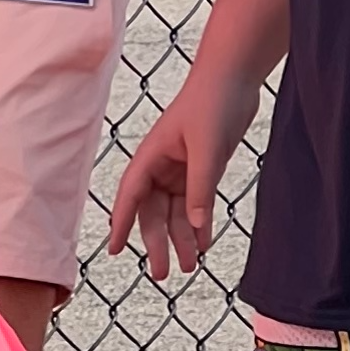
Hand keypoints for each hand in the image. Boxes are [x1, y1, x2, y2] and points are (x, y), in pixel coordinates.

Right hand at [108, 64, 265, 279]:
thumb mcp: (207, 149)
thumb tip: (196, 227)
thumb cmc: (213, 103)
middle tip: (163, 274)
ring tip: (189, 266)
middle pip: (154, 211)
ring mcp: (181, 168)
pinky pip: (196, 203)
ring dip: (181, 237)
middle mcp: (162, 165)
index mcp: (152, 156)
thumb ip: (200, 188)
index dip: (121, 223)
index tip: (115, 249)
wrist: (234, 77)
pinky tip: (204, 244)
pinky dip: (200, 223)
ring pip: (176, 211)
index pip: (131, 195)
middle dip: (157, 242)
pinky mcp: (201, 168)